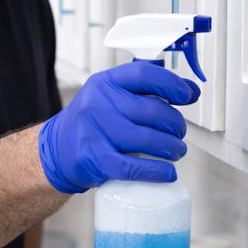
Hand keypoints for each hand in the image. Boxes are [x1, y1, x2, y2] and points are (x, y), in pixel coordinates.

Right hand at [38, 62, 200, 193]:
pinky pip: (132, 166)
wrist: (56, 150)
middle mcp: (97, 104)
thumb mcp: (112, 96)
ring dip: (171, 148)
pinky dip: (156, 171)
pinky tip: (167, 172)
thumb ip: (147, 91)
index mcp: (104, 83)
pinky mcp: (94, 159)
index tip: (187, 95)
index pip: (144, 75)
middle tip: (179, 133)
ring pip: (146, 139)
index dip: (171, 84)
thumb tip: (191, 90)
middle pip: (151, 110)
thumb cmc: (91, 123)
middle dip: (175, 124)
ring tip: (176, 151)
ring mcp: (94, 132)